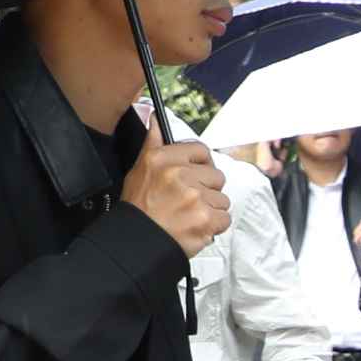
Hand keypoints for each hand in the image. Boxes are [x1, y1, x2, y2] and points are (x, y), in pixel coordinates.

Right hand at [122, 131, 228, 257]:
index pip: (201, 151)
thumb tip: (155, 118)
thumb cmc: (139, 208)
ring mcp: (194, 197)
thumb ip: (154, 142)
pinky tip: (195, 227)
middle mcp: (179, 174)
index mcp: (163, 159)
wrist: (135, 242)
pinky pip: (225, 218)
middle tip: (187, 202)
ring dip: (210, 210)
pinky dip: (214, 226)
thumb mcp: (140, 169)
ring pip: (222, 199)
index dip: (201, 166)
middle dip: (206, 190)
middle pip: (216, 176)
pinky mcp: (205, 218)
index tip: (195, 176)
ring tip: (188, 216)